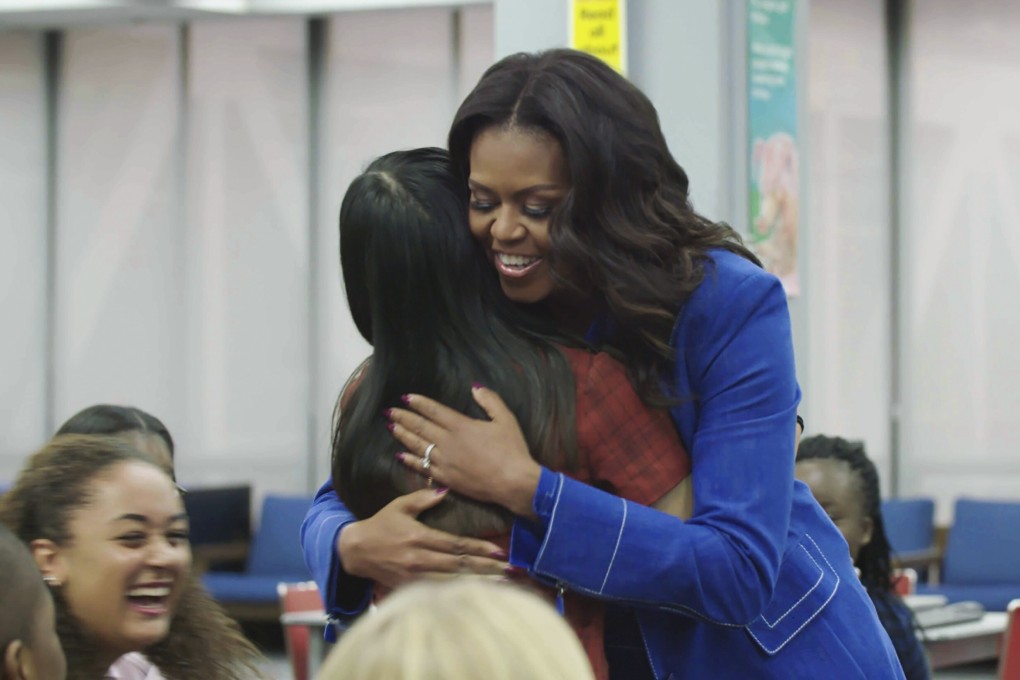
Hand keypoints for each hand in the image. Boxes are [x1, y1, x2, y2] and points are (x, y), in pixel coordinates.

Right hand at [337, 488, 508, 589]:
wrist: (354, 550)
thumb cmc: (380, 525)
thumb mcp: (399, 506)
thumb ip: (422, 498)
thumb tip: (445, 491)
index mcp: (418, 537)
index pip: (455, 545)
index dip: (479, 548)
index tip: (499, 551)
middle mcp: (418, 558)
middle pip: (458, 565)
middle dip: (486, 568)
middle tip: (510, 570)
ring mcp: (414, 576)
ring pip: (451, 582)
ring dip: (477, 584)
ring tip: (501, 585)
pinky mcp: (409, 588)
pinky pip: (438, 592)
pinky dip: (458, 593)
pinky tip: (476, 595)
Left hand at [386, 385, 541, 517]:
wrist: (513, 483)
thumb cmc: (512, 450)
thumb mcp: (506, 419)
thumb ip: (490, 401)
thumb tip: (475, 387)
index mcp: (461, 426)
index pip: (434, 410)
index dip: (418, 403)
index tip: (405, 397)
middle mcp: (448, 442)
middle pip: (420, 426)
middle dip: (403, 417)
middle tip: (389, 411)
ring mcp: (444, 461)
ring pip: (417, 445)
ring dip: (402, 435)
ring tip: (391, 427)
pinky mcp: (446, 478)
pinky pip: (422, 467)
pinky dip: (410, 460)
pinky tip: (400, 455)